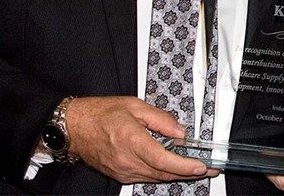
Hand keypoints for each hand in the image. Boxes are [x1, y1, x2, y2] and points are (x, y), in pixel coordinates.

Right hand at [66, 96, 218, 183]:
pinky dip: (162, 173)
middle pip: (164, 173)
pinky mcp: (120, 175)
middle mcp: (127, 160)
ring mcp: (123, 171)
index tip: (201, 165)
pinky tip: (172, 167)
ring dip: (177, 174)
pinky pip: (146, 177)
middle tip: (208, 168)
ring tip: (195, 168)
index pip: (164, 160)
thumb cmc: (100, 114)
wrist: (75, 128)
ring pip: (157, 178)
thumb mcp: (134, 105)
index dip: (186, 166)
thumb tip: (180, 132)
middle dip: (189, 173)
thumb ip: (160, 119)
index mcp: (132, 140)